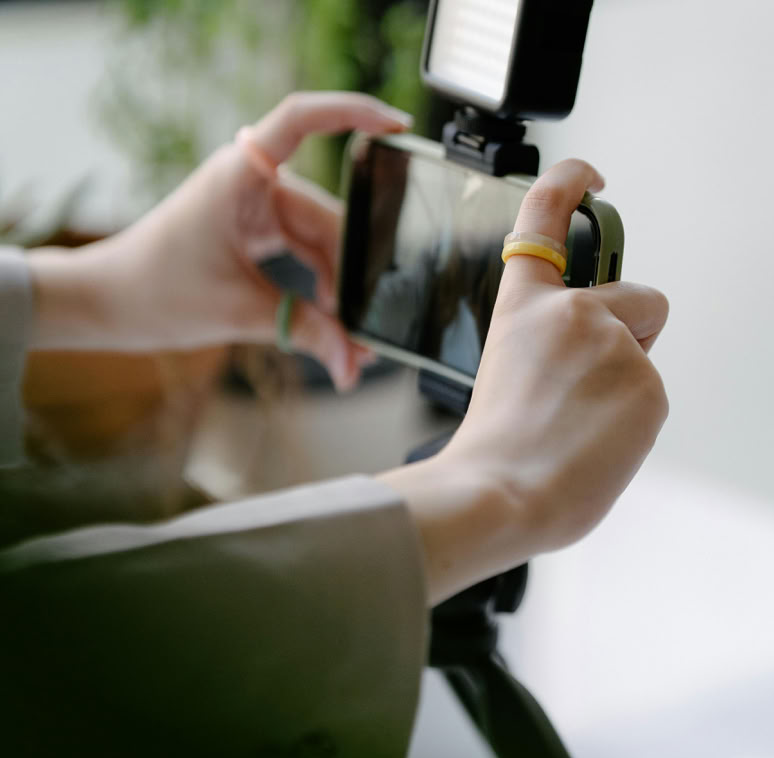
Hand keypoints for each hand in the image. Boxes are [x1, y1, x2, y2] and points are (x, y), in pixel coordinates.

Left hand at [27, 92, 412, 389]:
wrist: (109, 304)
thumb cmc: (155, 292)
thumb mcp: (240, 313)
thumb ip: (306, 332)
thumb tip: (354, 361)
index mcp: (240, 177)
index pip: (301, 121)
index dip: (353, 113)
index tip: (398, 126)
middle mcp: (253, 184)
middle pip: (328, 217)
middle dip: (353, 273)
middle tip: (370, 325)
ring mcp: (257, 208)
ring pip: (322, 243)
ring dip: (339, 291)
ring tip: (353, 343)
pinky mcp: (257, 232)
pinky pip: (306, 254)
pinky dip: (321, 290)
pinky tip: (335, 326)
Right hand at [379, 160, 668, 603]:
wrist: (501, 495)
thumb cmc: (493, 449)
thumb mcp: (506, 372)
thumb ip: (548, 347)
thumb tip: (590, 363)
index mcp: (524, 306)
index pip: (544, 215)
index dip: (570, 182)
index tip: (592, 176)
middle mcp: (573, 311)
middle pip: (641, 297)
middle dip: (632, 329)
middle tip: (594, 380)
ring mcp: (614, 344)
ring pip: (646, 352)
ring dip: (626, 380)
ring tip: (582, 424)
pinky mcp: (648, 385)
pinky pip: (653, 393)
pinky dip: (634, 417)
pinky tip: (598, 441)